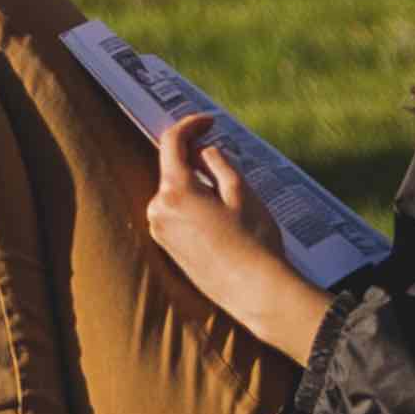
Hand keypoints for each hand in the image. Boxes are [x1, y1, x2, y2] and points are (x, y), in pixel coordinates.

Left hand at [146, 114, 330, 359]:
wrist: (254, 291)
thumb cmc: (253, 240)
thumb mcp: (242, 191)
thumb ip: (218, 164)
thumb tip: (205, 152)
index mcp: (175, 192)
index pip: (171, 143)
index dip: (189, 125)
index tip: (208, 122)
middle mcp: (159, 211)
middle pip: (172, 169)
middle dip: (194, 156)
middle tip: (220, 149)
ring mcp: (160, 232)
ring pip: (175, 192)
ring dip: (195, 182)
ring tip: (228, 188)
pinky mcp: (168, 248)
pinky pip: (176, 214)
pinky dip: (193, 204)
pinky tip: (220, 212)